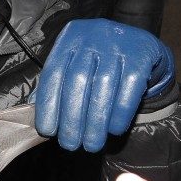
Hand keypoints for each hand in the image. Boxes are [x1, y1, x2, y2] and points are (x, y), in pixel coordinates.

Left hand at [35, 19, 173, 151]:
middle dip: (72, 118)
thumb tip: (37, 115)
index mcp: (70, 38)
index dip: (48, 104)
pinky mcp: (142, 54)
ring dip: (95, 121)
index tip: (47, 131)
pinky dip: (119, 113)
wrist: (141, 45)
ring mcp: (118, 43)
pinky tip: (113, 130)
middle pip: (77, 81)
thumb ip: (57, 85)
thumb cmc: (99, 61)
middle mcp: (92, 36)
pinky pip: (129, 89)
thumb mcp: (75, 64)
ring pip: (102, 87)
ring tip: (91, 144)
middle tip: (70, 144)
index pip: (53, 73)